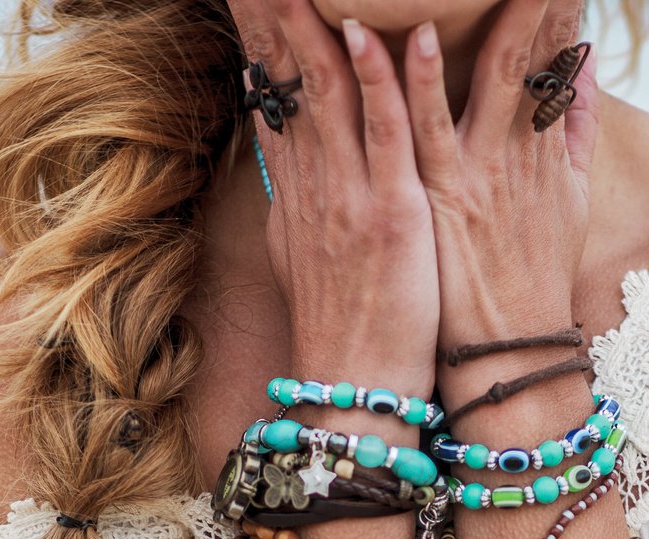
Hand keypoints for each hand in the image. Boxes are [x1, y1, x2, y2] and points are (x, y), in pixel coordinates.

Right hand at [229, 0, 440, 401]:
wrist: (353, 390)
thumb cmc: (346, 325)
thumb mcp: (308, 251)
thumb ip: (303, 196)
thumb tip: (290, 156)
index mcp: (299, 186)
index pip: (272, 87)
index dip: (260, 29)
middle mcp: (313, 180)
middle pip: (286, 72)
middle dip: (273, 9)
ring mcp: (348, 194)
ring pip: (329, 88)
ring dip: (320, 19)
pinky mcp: (388, 215)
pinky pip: (387, 133)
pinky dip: (386, 80)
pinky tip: (385, 32)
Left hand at [402, 0, 598, 367]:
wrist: (509, 351)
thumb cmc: (531, 276)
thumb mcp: (573, 198)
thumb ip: (579, 128)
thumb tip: (585, 62)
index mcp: (545, 146)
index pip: (551, 54)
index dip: (546, 3)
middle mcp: (518, 150)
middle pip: (528, 50)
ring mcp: (481, 171)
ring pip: (485, 75)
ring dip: (478, 15)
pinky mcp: (442, 198)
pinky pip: (424, 128)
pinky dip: (412, 80)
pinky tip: (401, 36)